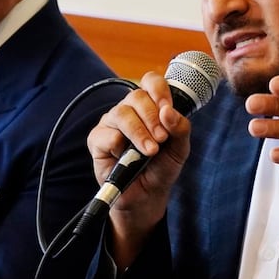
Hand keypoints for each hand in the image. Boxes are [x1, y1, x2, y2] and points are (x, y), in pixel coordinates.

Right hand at [87, 71, 192, 266]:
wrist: (147, 196)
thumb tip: (169, 112)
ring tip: (150, 151)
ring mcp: (111, 123)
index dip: (159, 90)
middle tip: (162, 138)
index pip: (151, 82)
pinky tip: (125, 156)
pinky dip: (118, 144)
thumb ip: (180, 128)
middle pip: (136, 96)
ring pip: (122, 113)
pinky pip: (106, 134)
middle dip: (152, 117)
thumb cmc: (162, 167)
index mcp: (150, 106)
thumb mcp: (180, 149)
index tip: (167, 108)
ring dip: (139, 132)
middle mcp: (129, 110)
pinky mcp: (97, 140)